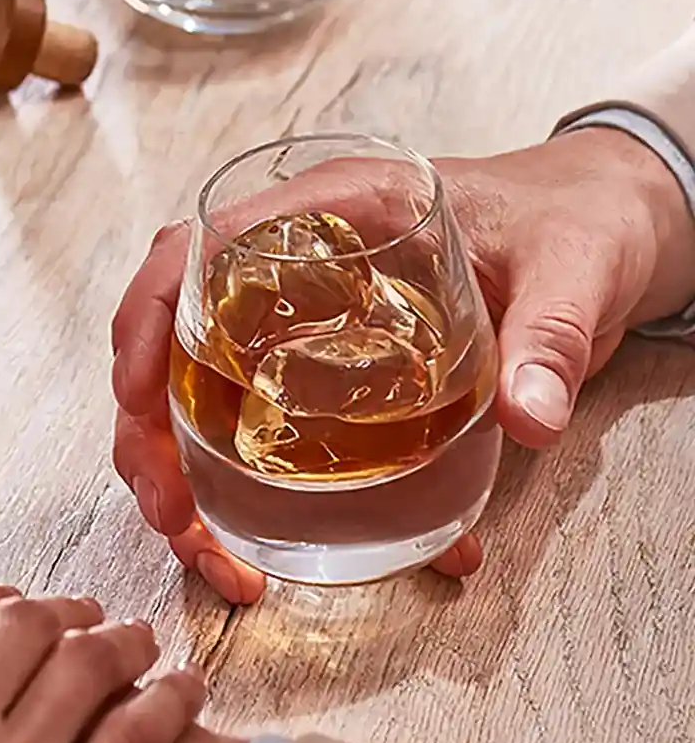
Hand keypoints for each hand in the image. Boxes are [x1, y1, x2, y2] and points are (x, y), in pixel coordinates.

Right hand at [110, 126, 694, 602]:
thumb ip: (551, 339)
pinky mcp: (327, 346)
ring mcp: (302, 301)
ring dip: (175, 456)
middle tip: (171, 511)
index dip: (144, 321)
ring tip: (198, 538)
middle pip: (172, 324)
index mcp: (329, 205)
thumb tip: (529, 419)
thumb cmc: (574, 217)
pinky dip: (234, 468)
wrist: (606, 214)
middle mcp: (294, 251)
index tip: (136, 400)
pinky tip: (250, 527)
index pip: (194, 245)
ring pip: (196, 371)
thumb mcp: (574, 270)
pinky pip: (254, 402)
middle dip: (146, 423)